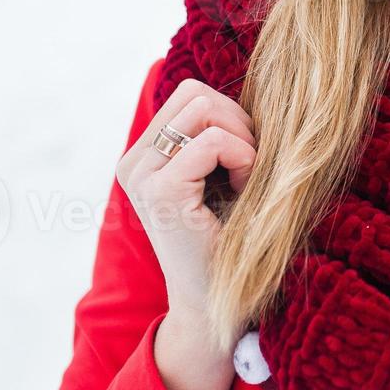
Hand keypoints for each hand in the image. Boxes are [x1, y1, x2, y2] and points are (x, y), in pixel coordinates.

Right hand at [116, 78, 256, 317]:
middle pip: (196, 93)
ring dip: (241, 139)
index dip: (230, 115)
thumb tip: (255, 88)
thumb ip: (220, 133)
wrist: (217, 302)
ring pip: (203, 106)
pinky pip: (213, 141)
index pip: (191, 94)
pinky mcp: (159, 191)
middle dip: (237, 122)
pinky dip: (243, 158)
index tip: (242, 161)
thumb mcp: (222, 176)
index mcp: (145, 155)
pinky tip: (242, 191)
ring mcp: (141, 174)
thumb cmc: (231, 238)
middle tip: (248, 169)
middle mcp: (134, 161)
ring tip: (243, 180)